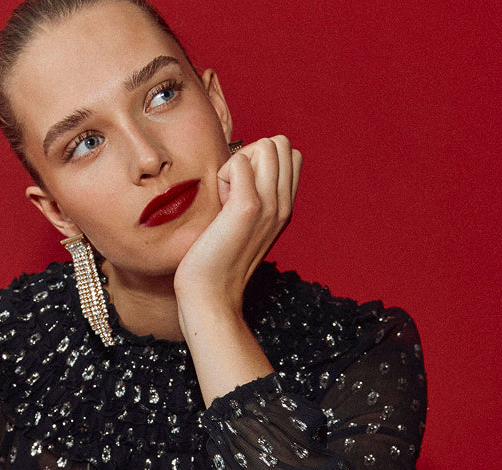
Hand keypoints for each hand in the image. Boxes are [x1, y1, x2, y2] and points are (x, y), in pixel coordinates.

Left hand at [172, 137, 300, 405]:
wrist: (211, 294)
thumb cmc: (215, 259)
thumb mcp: (241, 223)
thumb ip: (250, 195)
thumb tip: (240, 164)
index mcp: (285, 208)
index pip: (290, 155)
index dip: (262, 160)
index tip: (241, 190)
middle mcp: (284, 205)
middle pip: (281, 144)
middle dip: (252, 155)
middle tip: (233, 190)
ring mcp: (270, 206)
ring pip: (266, 145)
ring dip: (238, 163)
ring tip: (226, 197)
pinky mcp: (247, 208)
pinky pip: (240, 160)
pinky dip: (224, 173)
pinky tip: (219, 204)